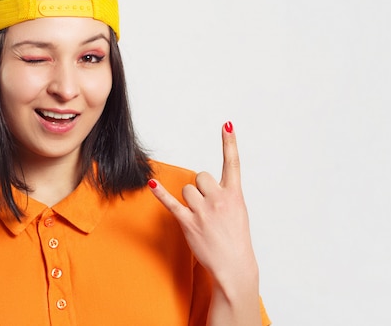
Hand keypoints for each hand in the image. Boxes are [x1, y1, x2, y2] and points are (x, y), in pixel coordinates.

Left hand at [149, 122, 257, 285]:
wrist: (234, 265)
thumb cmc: (236, 239)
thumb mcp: (239, 212)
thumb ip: (225, 194)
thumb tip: (206, 185)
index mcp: (235, 194)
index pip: (233, 163)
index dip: (229, 143)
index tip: (226, 125)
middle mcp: (219, 199)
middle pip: (201, 176)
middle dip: (201, 187)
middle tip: (209, 207)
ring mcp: (203, 210)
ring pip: (187, 189)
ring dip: (190, 200)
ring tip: (201, 218)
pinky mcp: (188, 222)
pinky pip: (171, 203)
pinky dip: (160, 193)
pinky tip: (151, 184)